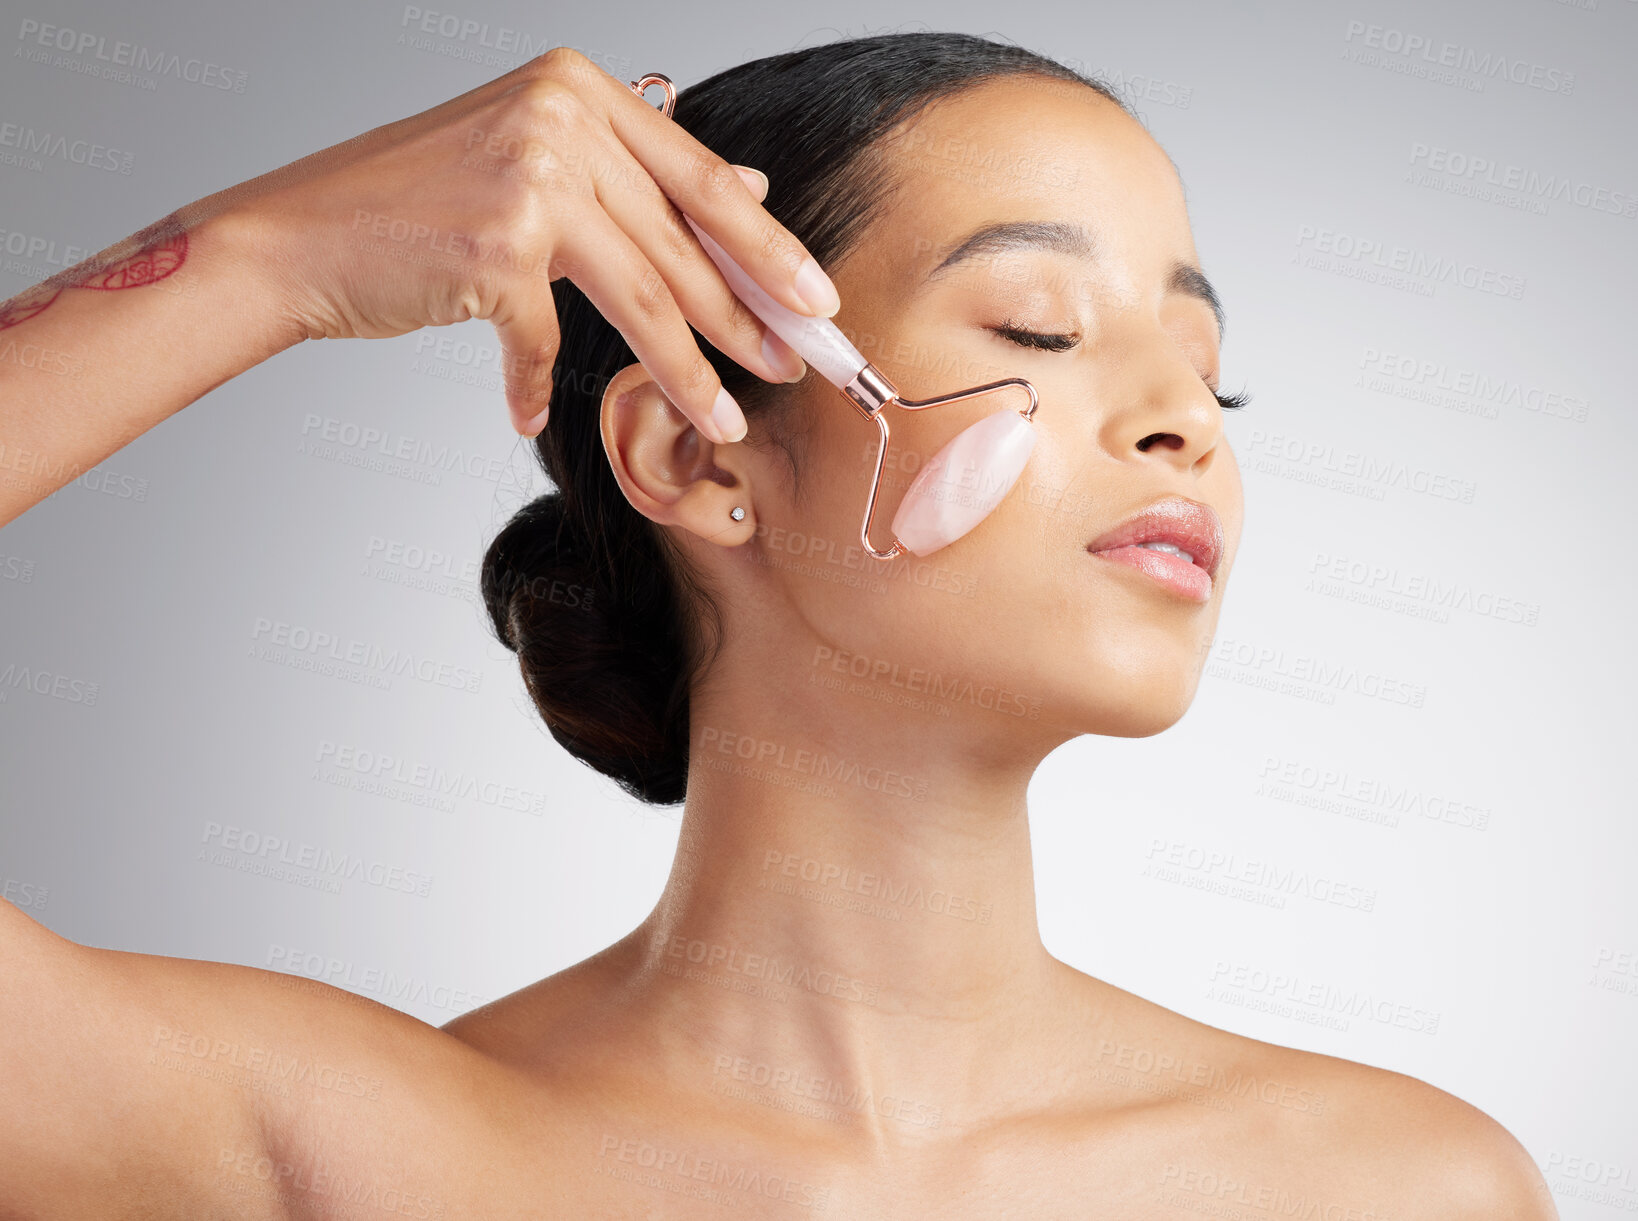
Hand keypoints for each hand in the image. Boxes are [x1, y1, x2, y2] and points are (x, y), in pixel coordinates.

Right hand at [213, 47, 834, 442]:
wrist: (295, 238)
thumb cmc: (413, 210)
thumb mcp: (536, 167)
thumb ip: (636, 178)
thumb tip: (753, 192)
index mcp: (580, 88)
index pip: (705, 180)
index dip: (771, 249)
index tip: (819, 300)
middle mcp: (561, 116)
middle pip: (685, 242)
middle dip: (750, 317)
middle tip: (798, 369)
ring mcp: (530, 177)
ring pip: (642, 297)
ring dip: (688, 372)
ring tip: (725, 424)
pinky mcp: (497, 245)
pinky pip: (548, 339)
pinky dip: (538, 385)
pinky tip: (533, 414)